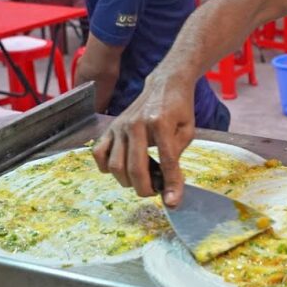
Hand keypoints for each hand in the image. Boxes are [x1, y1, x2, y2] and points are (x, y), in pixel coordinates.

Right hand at [91, 73, 196, 205]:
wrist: (165, 84)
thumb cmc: (179, 109)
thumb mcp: (187, 132)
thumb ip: (177, 158)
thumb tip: (171, 191)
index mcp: (160, 123)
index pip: (166, 161)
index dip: (171, 185)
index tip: (173, 202)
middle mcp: (136, 124)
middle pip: (135, 168)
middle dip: (145, 189)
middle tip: (154, 192)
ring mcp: (119, 126)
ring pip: (115, 165)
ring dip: (127, 181)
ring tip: (140, 180)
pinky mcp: (110, 127)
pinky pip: (99, 153)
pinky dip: (106, 167)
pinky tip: (120, 169)